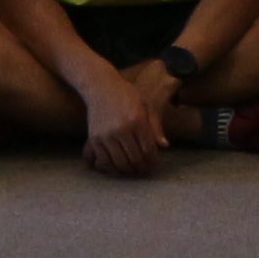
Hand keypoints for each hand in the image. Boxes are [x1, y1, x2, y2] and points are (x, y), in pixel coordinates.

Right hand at [80, 61, 168, 178]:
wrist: (101, 87)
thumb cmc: (127, 95)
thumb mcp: (145, 105)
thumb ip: (155, 126)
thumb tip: (164, 146)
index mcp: (137, 120)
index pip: (148, 149)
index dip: (153, 160)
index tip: (154, 163)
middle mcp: (121, 129)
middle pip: (135, 159)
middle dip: (142, 167)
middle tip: (144, 169)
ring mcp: (106, 135)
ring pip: (120, 163)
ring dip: (128, 170)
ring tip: (133, 169)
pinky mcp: (94, 139)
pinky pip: (104, 161)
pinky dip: (112, 167)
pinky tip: (118, 166)